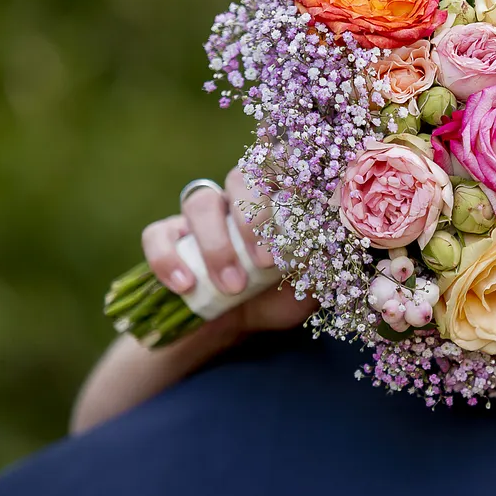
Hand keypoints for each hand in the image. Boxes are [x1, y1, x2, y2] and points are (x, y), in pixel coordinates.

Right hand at [139, 168, 316, 337]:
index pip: (278, 167)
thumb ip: (323, 268)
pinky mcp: (166, 237)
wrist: (233, 328)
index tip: (300, 216)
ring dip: (217, 245)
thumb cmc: (276, 299)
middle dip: (253, 220)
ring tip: (232, 286)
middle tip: (266, 264)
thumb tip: (339, 251)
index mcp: (273, 200)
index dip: (288, 181)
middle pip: (239, 178)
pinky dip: (168, 259)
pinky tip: (186, 286)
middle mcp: (235, 198)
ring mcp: (198, 216)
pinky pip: (156, 235)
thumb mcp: (306, 288)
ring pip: (200, 203)